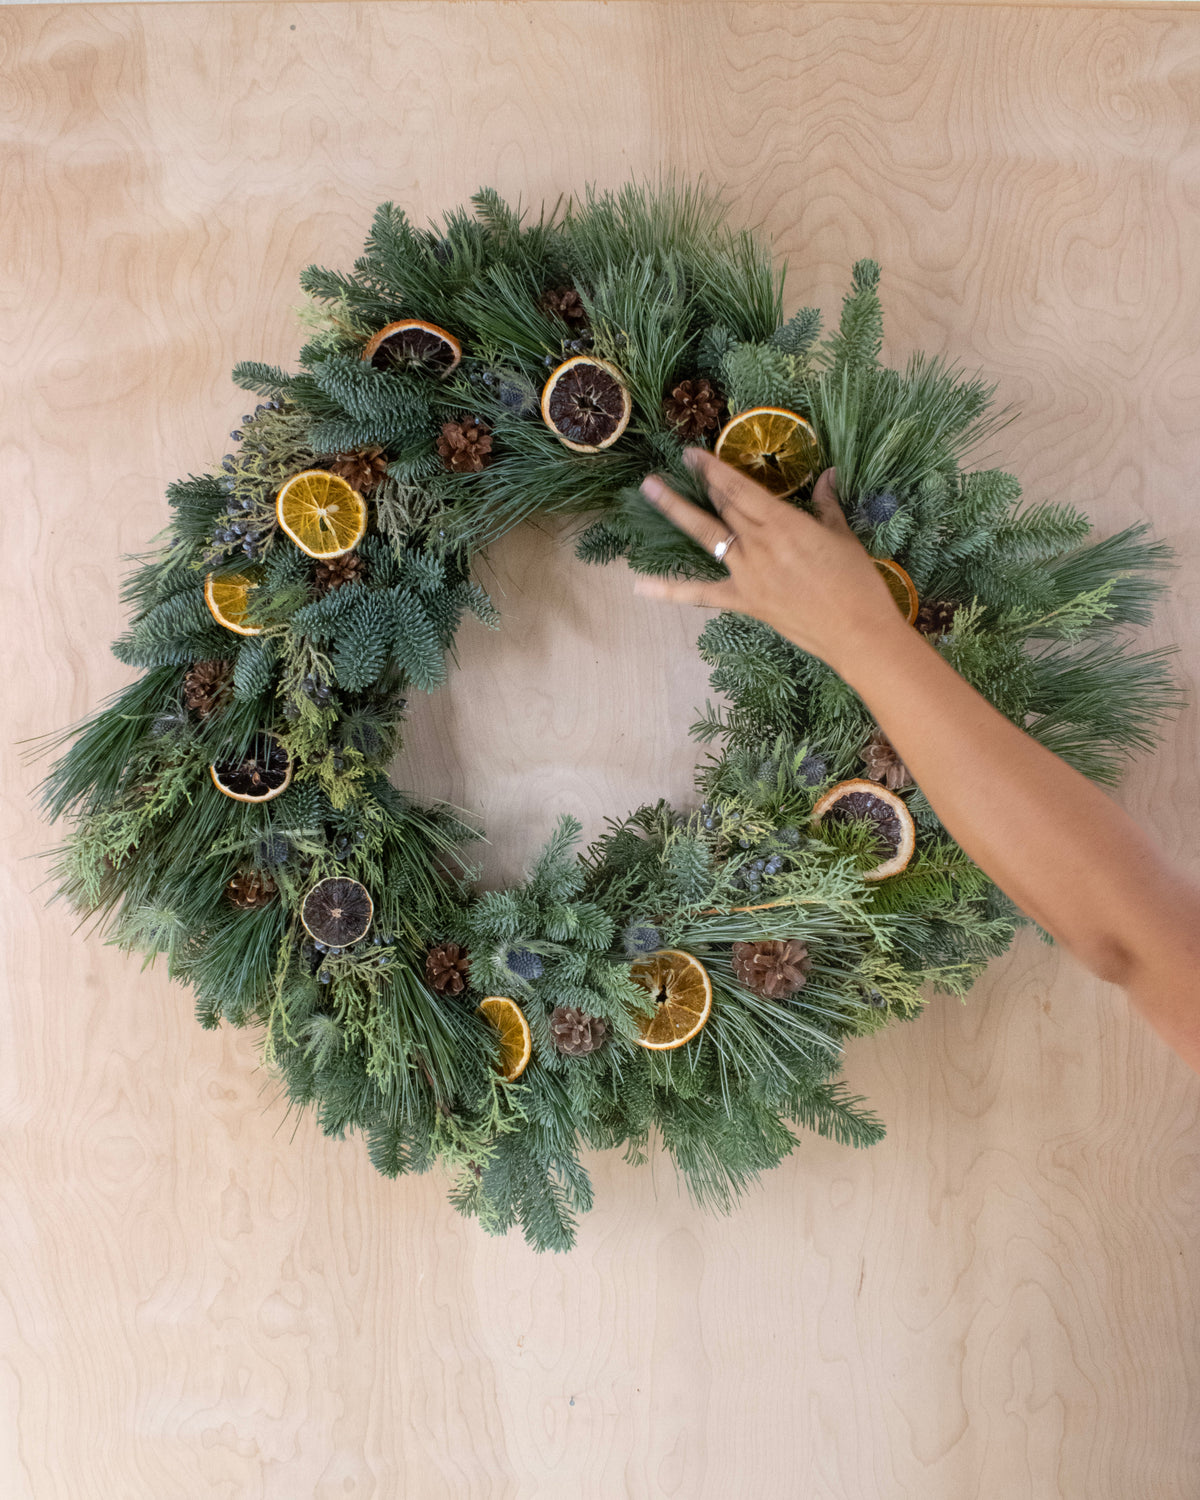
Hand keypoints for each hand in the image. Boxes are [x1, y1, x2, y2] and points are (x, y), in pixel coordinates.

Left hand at [634, 448, 905, 677]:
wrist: (857, 633)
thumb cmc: (858, 583)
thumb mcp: (844, 537)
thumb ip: (827, 505)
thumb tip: (827, 476)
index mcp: (784, 523)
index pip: (740, 489)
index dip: (714, 468)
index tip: (693, 452)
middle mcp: (759, 545)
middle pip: (724, 507)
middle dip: (703, 483)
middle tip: (678, 464)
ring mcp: (747, 574)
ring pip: (707, 536)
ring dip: (676, 511)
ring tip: (650, 489)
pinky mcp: (745, 602)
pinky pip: (702, 594)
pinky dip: (670, 591)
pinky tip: (639, 587)